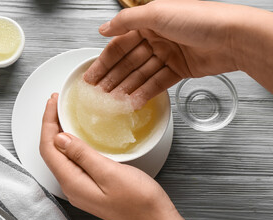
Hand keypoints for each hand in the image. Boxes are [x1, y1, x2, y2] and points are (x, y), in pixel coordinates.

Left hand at [40, 93, 198, 219]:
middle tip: (57, 103)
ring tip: (64, 114)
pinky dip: (72, 144)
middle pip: (51, 152)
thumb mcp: (109, 173)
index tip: (53, 102)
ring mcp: (80, 187)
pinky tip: (79, 135)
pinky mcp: (90, 186)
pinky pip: (73, 161)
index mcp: (72, 182)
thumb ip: (82, 155)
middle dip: (51, 125)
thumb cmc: (138, 201)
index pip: (48, 148)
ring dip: (60, 134)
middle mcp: (72, 186)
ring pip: (61, 156)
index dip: (47, 122)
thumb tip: (59, 138)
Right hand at [84, 0, 242, 108]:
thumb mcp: (156, 13)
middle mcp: (158, 38)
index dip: (104, 60)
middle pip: (129, 62)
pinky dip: (146, 92)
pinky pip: (158, 83)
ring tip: (114, 100)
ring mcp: (168, 55)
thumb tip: (104, 28)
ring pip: (141, 74)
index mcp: (150, 23)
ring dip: (127, 87)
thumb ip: (127, 21)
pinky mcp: (180, 70)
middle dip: (113, 78)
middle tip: (99, 92)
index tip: (92, 75)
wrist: (232, 37)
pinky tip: (134, 101)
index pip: (120, 44)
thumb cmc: (199, 19)